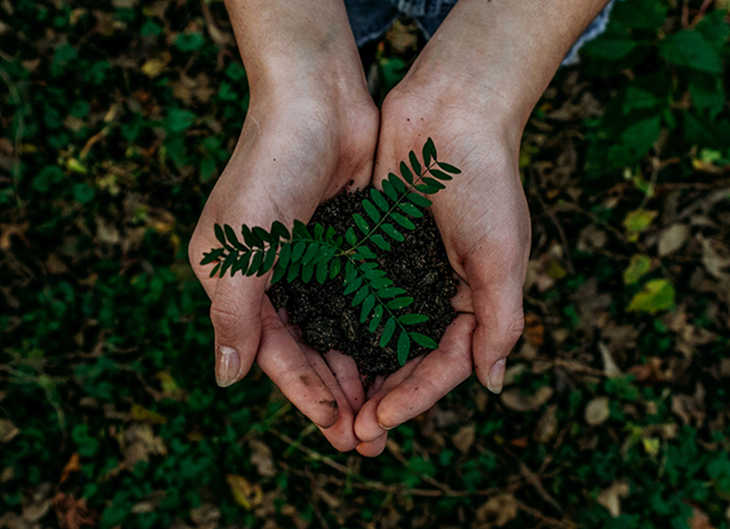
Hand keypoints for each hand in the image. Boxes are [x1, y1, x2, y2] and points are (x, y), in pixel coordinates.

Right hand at [189, 87, 378, 450]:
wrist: (318, 100)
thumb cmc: (270, 167)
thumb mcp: (239, 246)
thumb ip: (233, 314)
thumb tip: (227, 379)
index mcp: (238, 282)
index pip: (273, 353)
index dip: (304, 393)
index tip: (337, 427)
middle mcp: (274, 278)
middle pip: (308, 351)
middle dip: (336, 394)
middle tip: (367, 438)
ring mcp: (313, 263)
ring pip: (337, 332)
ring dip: (359, 372)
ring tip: (386, 411)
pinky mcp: (347, 247)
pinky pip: (362, 301)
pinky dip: (376, 332)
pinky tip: (398, 359)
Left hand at [353, 85, 530, 455]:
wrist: (451, 112)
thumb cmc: (486, 182)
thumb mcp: (502, 256)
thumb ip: (500, 321)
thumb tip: (492, 384)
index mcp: (473, 301)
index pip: (444, 365)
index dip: (414, 398)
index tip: (378, 422)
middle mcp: (436, 293)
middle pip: (406, 360)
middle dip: (381, 398)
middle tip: (350, 434)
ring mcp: (402, 272)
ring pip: (375, 336)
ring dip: (355, 372)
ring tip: (330, 407)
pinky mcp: (372, 249)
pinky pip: (353, 296)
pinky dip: (337, 325)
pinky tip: (315, 349)